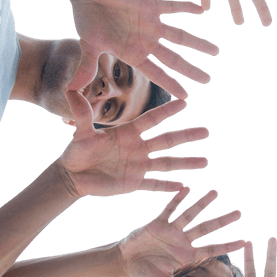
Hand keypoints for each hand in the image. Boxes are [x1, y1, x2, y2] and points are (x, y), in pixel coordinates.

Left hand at [55, 95, 207, 197]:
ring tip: (205, 161)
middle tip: (206, 131)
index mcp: (128, 133)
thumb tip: (71, 90)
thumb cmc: (76, 152)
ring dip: (186, 162)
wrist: (72, 176)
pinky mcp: (133, 183)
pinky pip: (154, 185)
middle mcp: (138, 148)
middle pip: (167, 141)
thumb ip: (81, 114)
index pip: (152, 120)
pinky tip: (184, 187)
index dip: (167, 112)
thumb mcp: (80, 132)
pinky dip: (168, 187)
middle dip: (187, 136)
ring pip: (167, 163)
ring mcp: (138, 166)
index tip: (185, 102)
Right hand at [68, 0, 216, 99]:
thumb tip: (71, 91)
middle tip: (208, 80)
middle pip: (173, 59)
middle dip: (191, 69)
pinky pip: (173, 7)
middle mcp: (146, 41)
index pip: (156, 72)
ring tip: (216, 51)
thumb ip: (86, 67)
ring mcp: (151, 24)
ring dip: (198, 43)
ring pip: (179, 36)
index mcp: (133, 53)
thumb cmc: (88, 18)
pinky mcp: (152, 6)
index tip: (187, 96)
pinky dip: (187, 7)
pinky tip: (203, 10)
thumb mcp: (88, 45)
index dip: (171, 83)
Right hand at [119, 187, 244, 276]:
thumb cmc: (144, 272)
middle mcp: (182, 241)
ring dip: (202, 204)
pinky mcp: (157, 222)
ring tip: (215, 192)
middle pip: (206, 229)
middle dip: (222, 221)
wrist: (125, 261)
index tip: (245, 241)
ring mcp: (171, 230)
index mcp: (186, 255)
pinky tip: (187, 189)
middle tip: (239, 213)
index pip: (212, 249)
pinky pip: (169, 209)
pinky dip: (177, 199)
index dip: (228, 245)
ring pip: (190, 215)